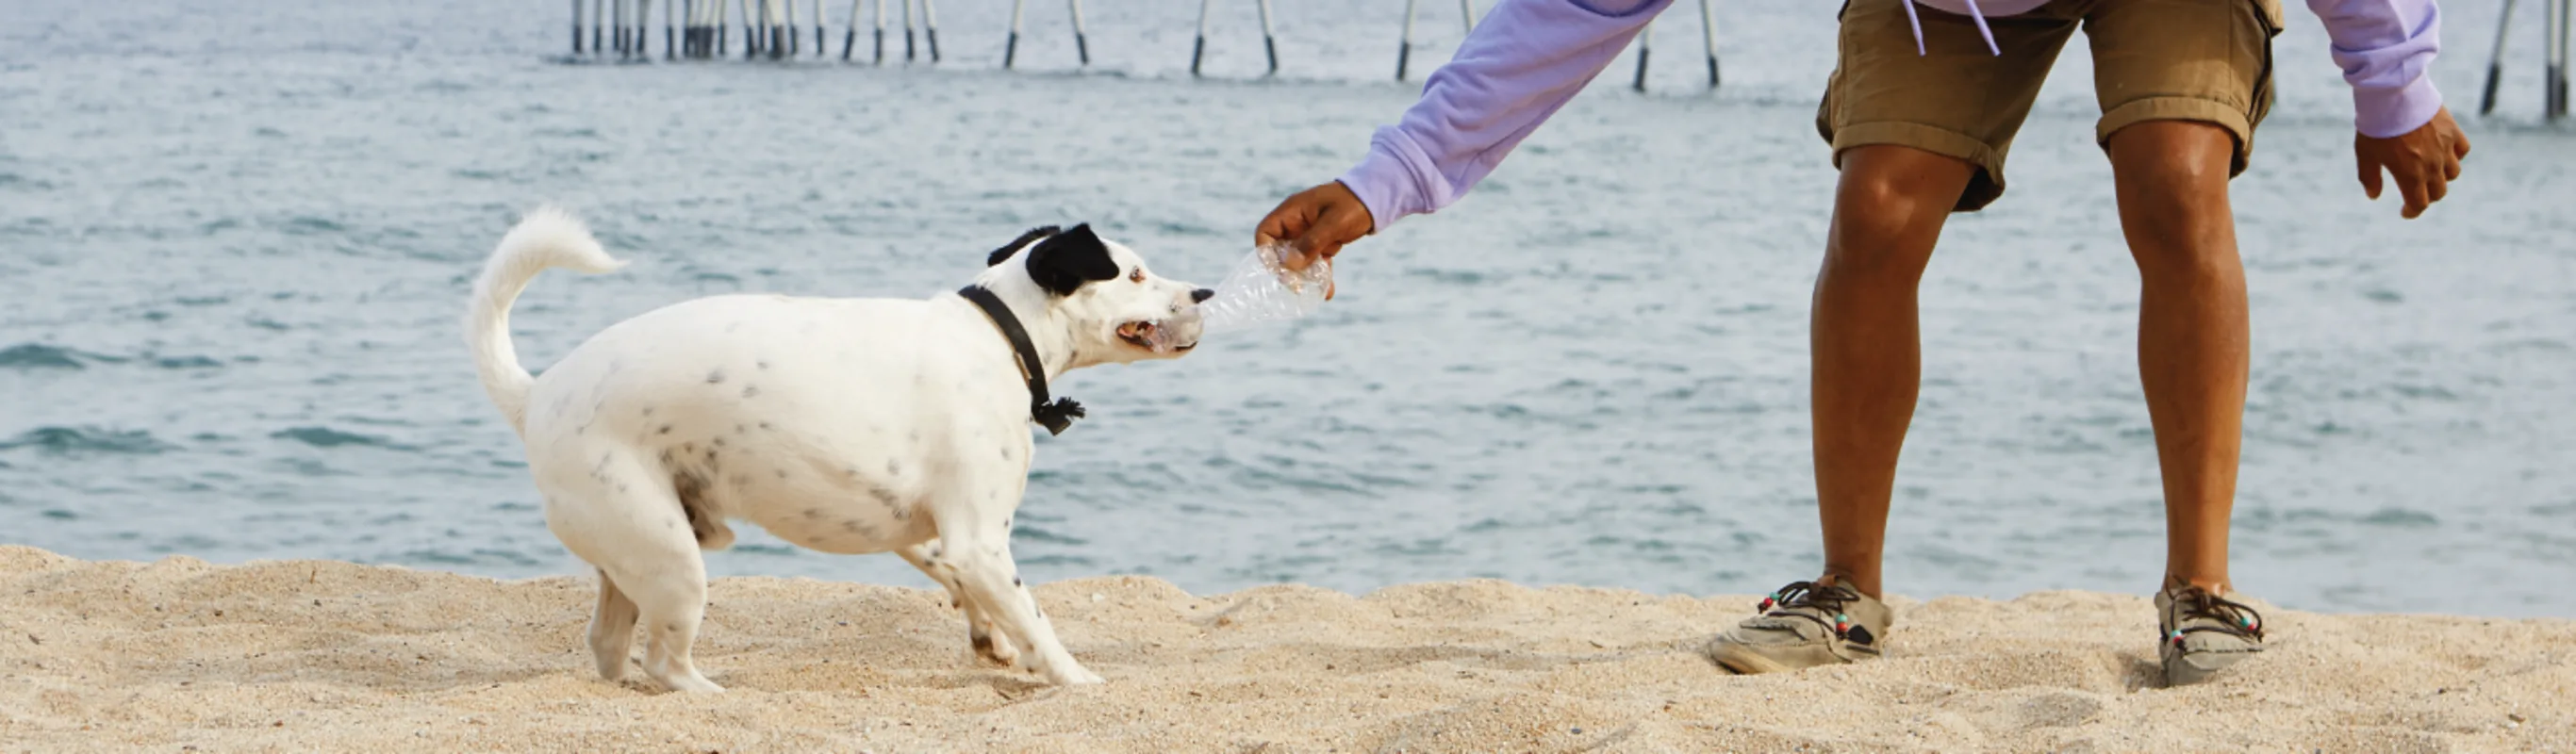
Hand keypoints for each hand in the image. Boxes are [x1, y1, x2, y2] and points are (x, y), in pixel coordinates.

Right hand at [1254, 182, 1375, 299]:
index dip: (1266, 252)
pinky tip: (1329, 291)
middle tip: (1297, 286)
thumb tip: (1290, 265)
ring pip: (1298, 260)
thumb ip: (1311, 242)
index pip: (1265, 232)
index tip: (1278, 269)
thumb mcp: (1333, 222)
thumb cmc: (1351, 204)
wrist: (1374, 199)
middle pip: (1279, 250)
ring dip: (1305, 277)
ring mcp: (1307, 235)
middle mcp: (1295, 225)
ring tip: (1317, 292)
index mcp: (1292, 212)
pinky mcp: (1321, 244)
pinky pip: (1315, 263)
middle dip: (1287, 270)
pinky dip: (1320, 276)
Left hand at [2354, 107, 2468, 218]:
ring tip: (2430, 173)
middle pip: (2438, 192)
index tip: (2405, 211)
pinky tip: (2445, 154)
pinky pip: (2463, 150)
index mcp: (2411, 176)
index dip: (2412, 211)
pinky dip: (2456, 156)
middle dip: (2426, 196)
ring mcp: (2445, 149)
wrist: (2393, 97)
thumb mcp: (2365, 155)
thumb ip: (2370, 178)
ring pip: (2454, 173)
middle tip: (2416, 192)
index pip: (2419, 204)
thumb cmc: (2376, 127)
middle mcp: (2432, 166)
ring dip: (2443, 178)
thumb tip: (2374, 196)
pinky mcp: (2453, 132)